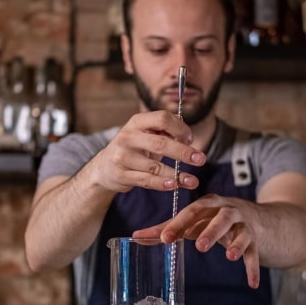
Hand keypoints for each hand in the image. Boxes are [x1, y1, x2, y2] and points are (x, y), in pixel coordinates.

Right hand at [87, 110, 205, 192]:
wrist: (104, 167)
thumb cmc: (133, 149)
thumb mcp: (145, 135)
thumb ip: (164, 133)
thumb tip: (188, 138)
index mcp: (137, 122)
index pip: (162, 118)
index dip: (180, 128)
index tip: (190, 139)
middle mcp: (128, 137)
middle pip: (161, 143)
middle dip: (184, 152)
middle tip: (201, 160)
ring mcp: (122, 156)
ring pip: (155, 166)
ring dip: (177, 175)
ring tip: (193, 181)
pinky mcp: (120, 174)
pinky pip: (146, 180)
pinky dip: (161, 184)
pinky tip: (174, 185)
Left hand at [133, 194, 261, 288]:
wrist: (254, 217)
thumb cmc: (213, 218)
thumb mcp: (193, 221)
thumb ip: (167, 228)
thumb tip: (136, 236)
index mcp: (209, 204)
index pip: (193, 211)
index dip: (179, 224)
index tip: (164, 238)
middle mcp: (228, 211)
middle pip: (221, 217)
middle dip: (211, 231)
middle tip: (199, 246)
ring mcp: (243, 225)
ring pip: (241, 232)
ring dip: (236, 243)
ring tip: (230, 256)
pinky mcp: (255, 240)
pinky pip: (254, 254)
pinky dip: (253, 268)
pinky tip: (252, 284)